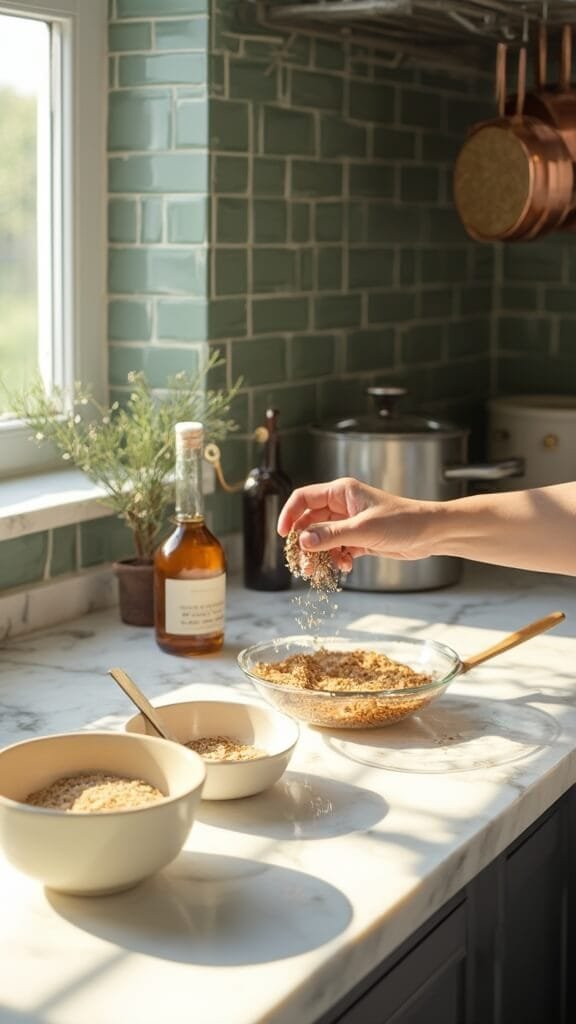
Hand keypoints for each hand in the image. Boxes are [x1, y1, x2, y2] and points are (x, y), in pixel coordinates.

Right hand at [277, 477, 429, 572]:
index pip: (304, 498)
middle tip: (302, 562)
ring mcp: (350, 523)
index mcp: (341, 492)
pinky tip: (345, 566)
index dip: (289, 515)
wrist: (430, 533)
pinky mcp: (359, 538)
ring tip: (320, 571)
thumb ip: (331, 535)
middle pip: (310, 521)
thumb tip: (303, 541)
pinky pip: (337, 549)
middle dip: (305, 542)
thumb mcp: (363, 529)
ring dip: (320, 554)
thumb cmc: (403, 521)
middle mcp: (343, 505)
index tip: (283, 535)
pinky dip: (337, 558)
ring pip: (323, 538)